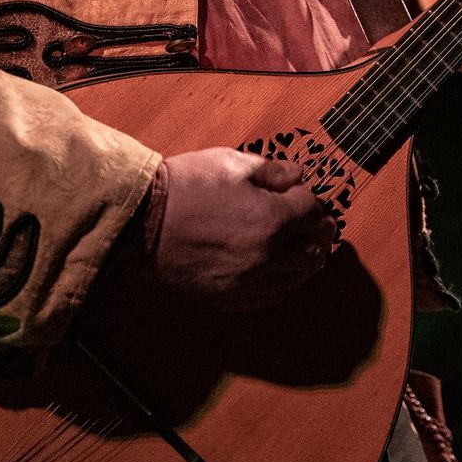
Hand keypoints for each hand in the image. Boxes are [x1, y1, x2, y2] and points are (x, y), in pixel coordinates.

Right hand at [151, 147, 337, 309]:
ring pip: (297, 277)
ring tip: (307, 249)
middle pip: (313, 248)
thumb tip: (298, 176)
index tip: (305, 196)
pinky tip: (280, 272)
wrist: (140, 224)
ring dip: (307, 261)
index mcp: (273, 218)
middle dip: (319, 233)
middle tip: (321, 225)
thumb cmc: (183, 188)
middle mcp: (268, 255)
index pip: (313, 211)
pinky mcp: (230, 298)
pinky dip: (282, 283)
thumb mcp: (231, 163)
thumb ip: (273, 170)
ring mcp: (249, 281)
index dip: (312, 200)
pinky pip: (271, 297)